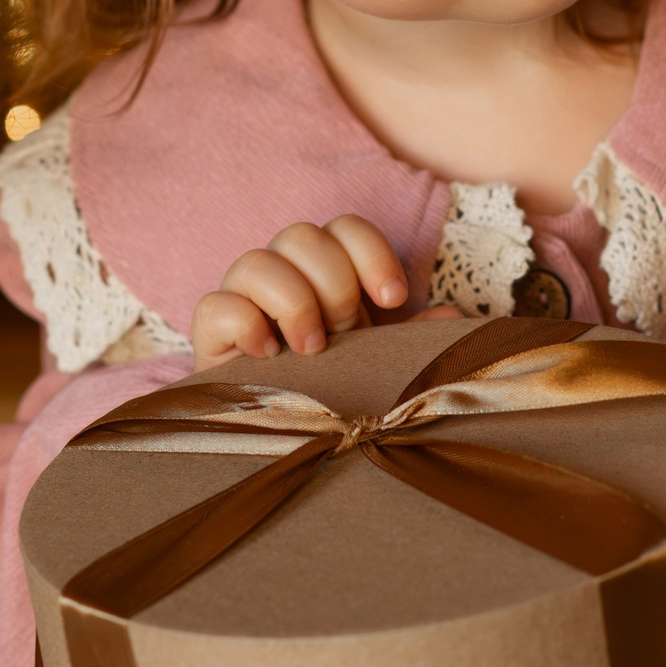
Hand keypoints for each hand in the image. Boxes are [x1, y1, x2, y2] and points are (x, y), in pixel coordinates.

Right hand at [191, 216, 459, 368]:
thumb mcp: (380, 363)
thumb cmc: (335, 390)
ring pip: (255, 260)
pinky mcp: (211, 337)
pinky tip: (268, 355)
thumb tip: (454, 320)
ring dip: (292, 300)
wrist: (281, 438)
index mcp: (324, 273)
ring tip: (312, 348)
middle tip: (345, 330)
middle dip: (333, 281)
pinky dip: (244, 322)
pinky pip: (215, 305)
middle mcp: (281, 275)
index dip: (371, 253)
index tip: (394, 298)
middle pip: (301, 234)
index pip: (344, 228)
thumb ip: (412, 340)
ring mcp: (242, 302)